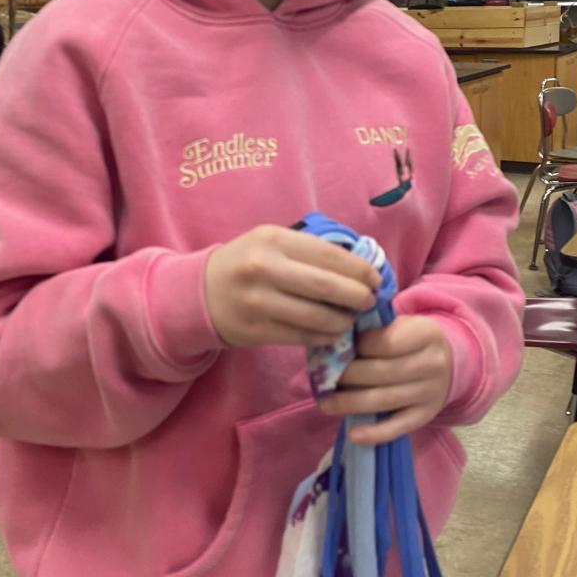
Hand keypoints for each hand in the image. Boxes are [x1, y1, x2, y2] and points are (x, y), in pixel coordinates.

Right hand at [204, 225, 378, 348]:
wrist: (201, 292)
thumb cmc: (247, 263)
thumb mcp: (271, 243)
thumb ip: (309, 250)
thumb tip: (360, 265)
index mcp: (272, 239)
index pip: (327, 254)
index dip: (358, 268)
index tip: (375, 278)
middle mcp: (263, 268)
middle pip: (325, 286)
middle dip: (356, 296)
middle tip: (369, 302)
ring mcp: (257, 301)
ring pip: (316, 316)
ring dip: (342, 321)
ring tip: (350, 320)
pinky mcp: (255, 330)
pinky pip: (301, 336)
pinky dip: (323, 336)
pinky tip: (331, 332)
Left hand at [319, 316, 452, 445]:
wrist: (448, 362)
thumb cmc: (411, 339)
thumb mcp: (401, 324)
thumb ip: (375, 328)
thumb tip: (336, 339)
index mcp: (426, 334)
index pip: (386, 342)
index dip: (358, 346)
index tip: (338, 347)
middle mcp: (432, 364)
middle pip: (382, 372)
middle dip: (347, 376)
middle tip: (322, 377)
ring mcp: (430, 393)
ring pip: (385, 400)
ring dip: (351, 403)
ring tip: (325, 404)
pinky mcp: (426, 415)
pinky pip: (399, 427)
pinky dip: (375, 433)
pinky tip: (354, 434)